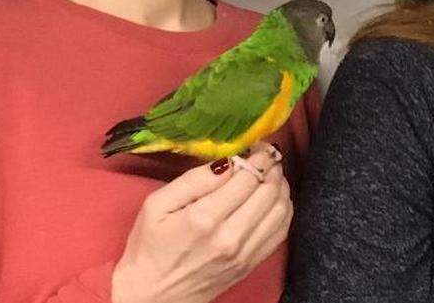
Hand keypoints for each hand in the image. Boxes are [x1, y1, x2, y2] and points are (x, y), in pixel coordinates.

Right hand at [111, 144, 291, 302]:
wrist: (154, 297)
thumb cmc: (149, 247)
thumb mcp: (156, 205)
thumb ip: (193, 180)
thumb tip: (227, 161)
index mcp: (204, 218)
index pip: (248, 177)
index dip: (258, 156)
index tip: (256, 145)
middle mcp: (230, 236)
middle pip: (268, 191)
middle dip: (272, 166)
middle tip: (266, 155)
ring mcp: (245, 253)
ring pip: (281, 209)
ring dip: (280, 185)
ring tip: (271, 172)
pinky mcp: (252, 264)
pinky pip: (281, 231)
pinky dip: (284, 208)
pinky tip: (274, 197)